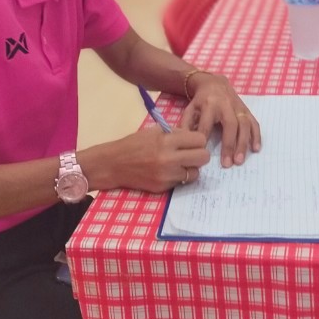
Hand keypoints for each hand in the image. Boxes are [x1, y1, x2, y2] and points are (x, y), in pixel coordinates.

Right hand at [87, 127, 209, 192]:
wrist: (114, 164)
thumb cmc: (134, 144)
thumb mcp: (154, 131)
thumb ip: (175, 133)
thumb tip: (194, 137)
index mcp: (167, 140)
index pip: (200, 140)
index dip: (198, 140)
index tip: (192, 142)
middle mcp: (169, 158)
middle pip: (203, 157)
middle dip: (200, 155)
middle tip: (191, 154)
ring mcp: (167, 175)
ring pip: (195, 173)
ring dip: (190, 168)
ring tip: (179, 164)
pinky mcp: (163, 187)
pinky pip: (182, 182)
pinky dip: (179, 177)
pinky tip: (168, 172)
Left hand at [179, 72, 261, 167]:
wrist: (215, 83)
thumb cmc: (201, 101)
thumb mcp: (190, 109)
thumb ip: (186, 125)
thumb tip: (184, 142)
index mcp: (209, 105)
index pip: (207, 124)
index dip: (206, 139)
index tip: (204, 155)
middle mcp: (226, 105)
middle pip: (230, 125)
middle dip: (229, 145)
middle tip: (228, 164)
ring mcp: (238, 107)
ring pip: (244, 125)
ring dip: (243, 143)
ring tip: (240, 161)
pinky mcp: (247, 110)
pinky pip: (254, 122)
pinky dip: (256, 136)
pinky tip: (256, 149)